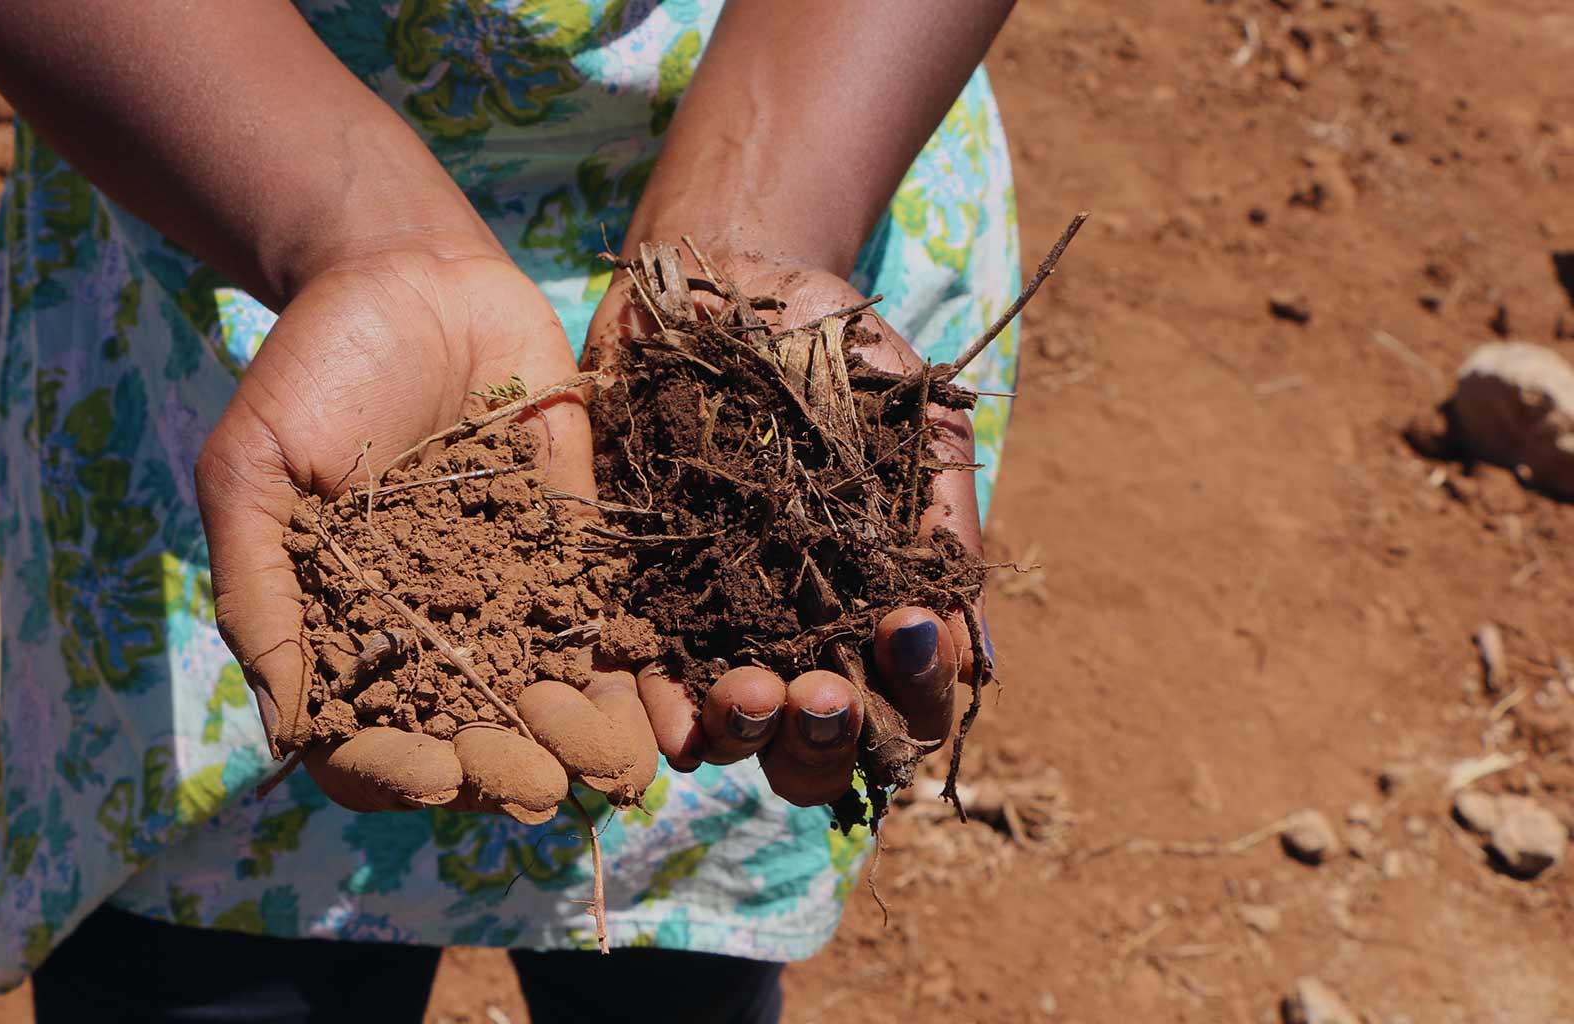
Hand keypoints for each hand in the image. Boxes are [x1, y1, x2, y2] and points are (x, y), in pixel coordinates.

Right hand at [196, 244, 657, 820]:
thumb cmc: (309, 371)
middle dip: (502, 770)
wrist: (409, 275)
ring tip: (610, 770)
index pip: (363, 742)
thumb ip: (261, 594)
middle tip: (537, 785)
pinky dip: (633, 679)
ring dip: (577, 743)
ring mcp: (504, 598)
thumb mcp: (254, 474)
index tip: (436, 775)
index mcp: (341, 633)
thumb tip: (288, 730)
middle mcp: (425, 634)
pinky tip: (662, 715)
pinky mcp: (575, 552)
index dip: (397, 773)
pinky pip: (608, 630)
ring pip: (545, 701)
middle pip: (465, 740)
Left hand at [584, 253, 983, 806]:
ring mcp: (715, 630)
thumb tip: (968, 654)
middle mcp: (798, 642)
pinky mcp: (636, 600)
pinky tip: (673, 718)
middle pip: (819, 748)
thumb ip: (945, 527)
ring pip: (736, 733)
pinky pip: (645, 681)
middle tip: (820, 693)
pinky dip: (662, 712)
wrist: (729, 286)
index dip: (916, 694)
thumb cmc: (844, 360)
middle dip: (826, 737)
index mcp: (876, 613)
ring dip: (748, 734)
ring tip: (750, 694)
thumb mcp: (916, 425)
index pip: (909, 703)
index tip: (904, 633)